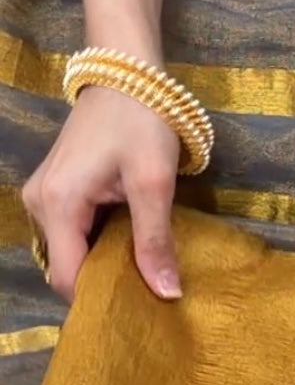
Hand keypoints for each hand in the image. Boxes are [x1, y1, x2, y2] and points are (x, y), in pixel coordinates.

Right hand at [22, 86, 181, 303]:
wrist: (124, 72)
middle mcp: (38, 204)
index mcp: (58, 205)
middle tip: (147, 295)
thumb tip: (166, 294)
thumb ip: (155, 240)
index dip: (101, 299)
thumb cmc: (141, 121)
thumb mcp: (154, 182)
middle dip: (102, 284)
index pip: (69, 277)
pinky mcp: (53, 189)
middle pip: (65, 268)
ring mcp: (41, 196)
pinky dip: (96, 245)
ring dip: (100, 265)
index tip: (139, 312)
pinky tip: (127, 246)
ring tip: (141, 272)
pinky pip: (70, 233)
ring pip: (68, 252)